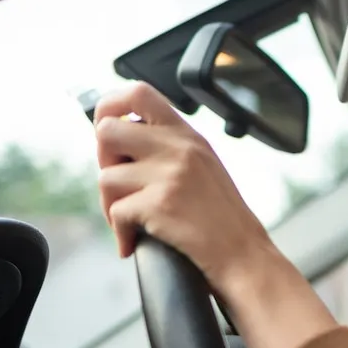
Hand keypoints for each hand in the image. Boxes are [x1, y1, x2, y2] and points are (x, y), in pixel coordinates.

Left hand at [92, 82, 274, 294]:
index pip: (139, 93)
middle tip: (119, 184)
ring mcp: (170, 175)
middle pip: (107, 131)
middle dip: (103, 160)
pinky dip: (120, 233)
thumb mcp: (203, 167)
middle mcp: (180, 148)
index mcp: (188, 135)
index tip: (105, 128)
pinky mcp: (160, 205)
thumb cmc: (222, 219)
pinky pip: (116, 212)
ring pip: (106, 176)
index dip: (110, 106)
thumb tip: (119, 139)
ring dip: (109, 204)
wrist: (244, 255)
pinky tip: (133, 243)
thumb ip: (169, 148)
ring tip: (129, 221)